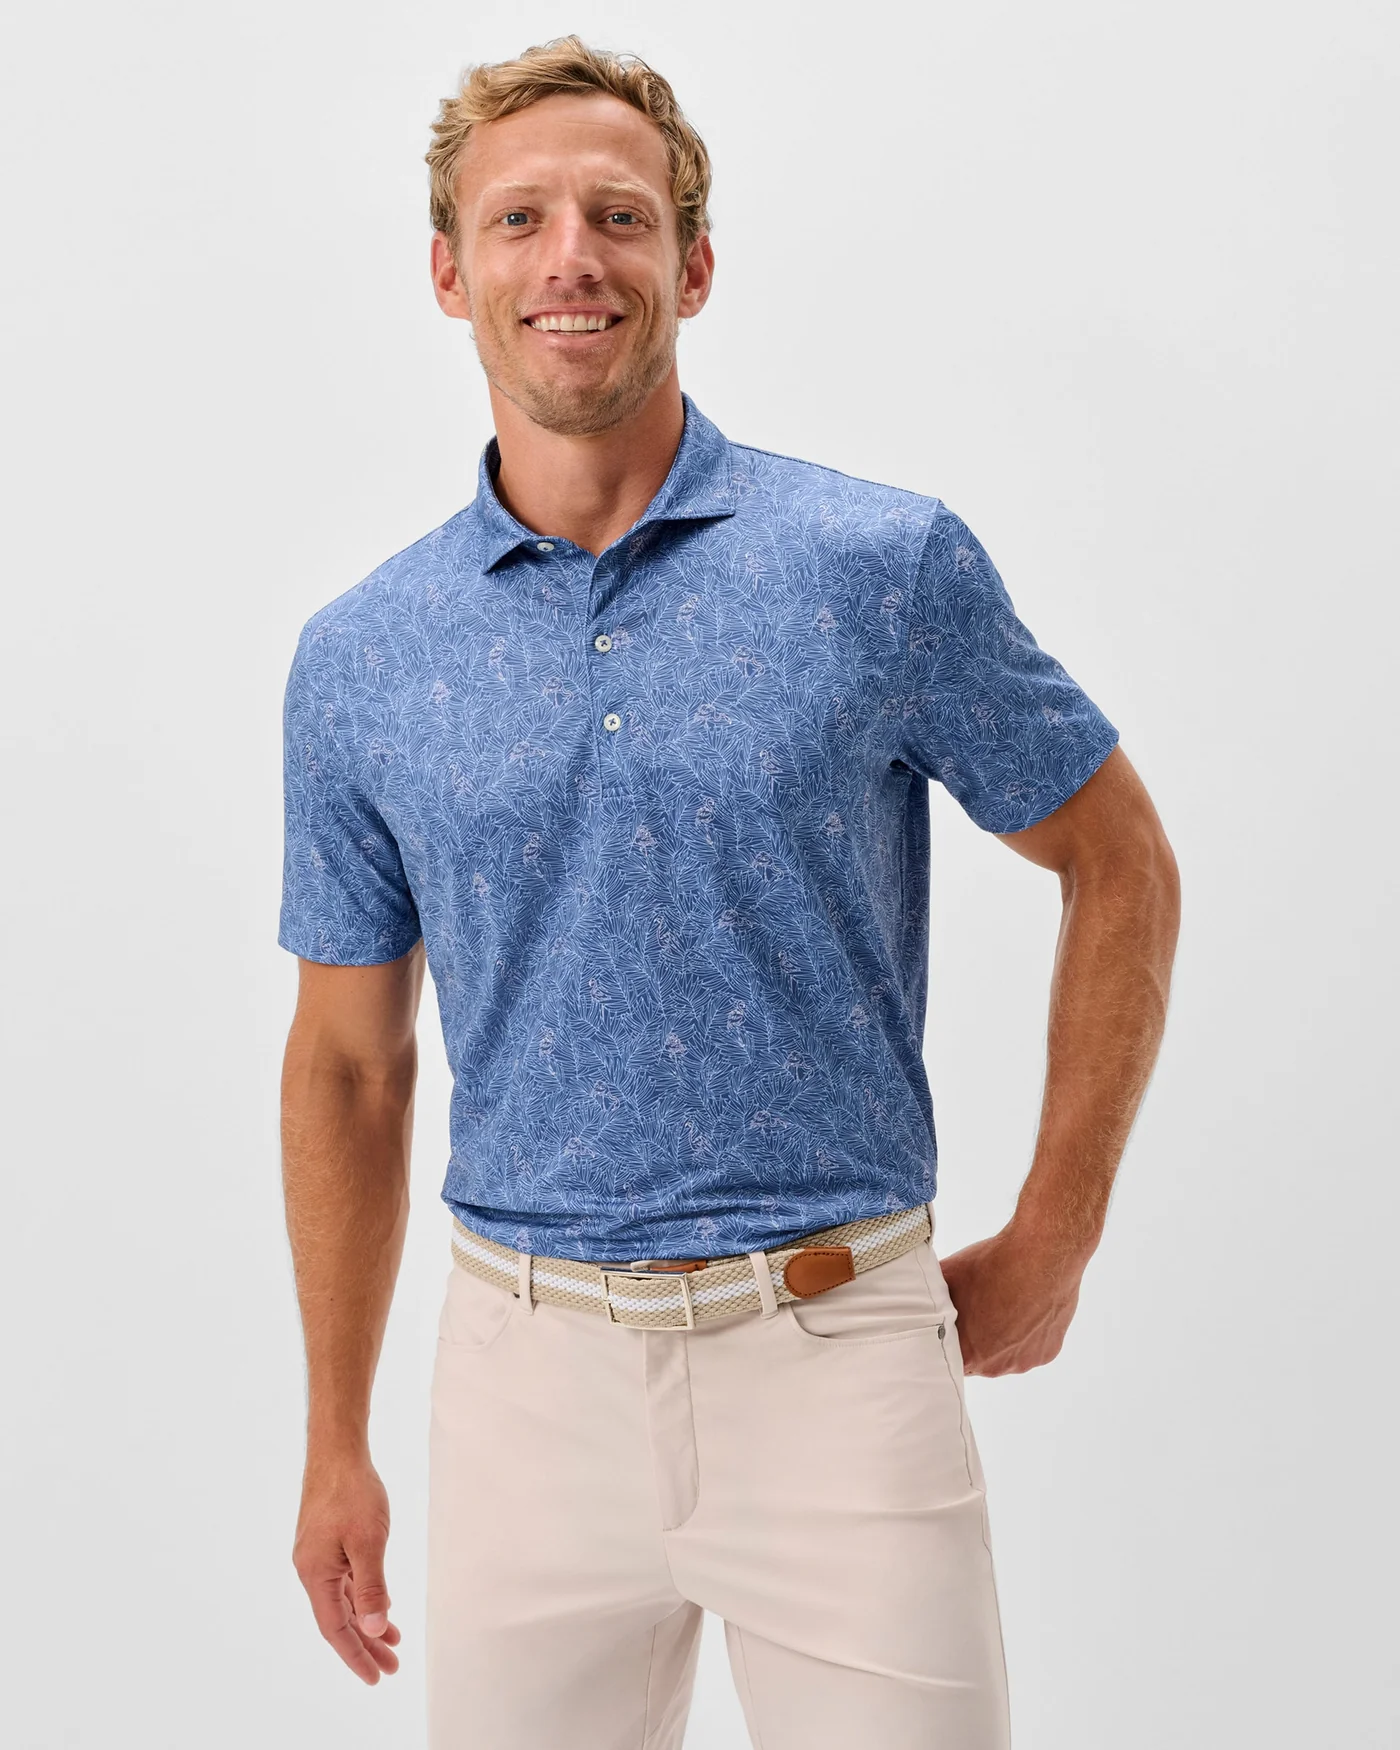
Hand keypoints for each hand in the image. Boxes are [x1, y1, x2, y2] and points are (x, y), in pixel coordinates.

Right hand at [292, 1451, 401, 1683]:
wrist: (338, 1451)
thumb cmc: (352, 1492)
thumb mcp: (368, 1542)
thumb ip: (371, 1587)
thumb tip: (374, 1627)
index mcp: (315, 1574)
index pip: (335, 1628)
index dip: (356, 1655)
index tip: (376, 1676)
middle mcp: (311, 1569)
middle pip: (339, 1619)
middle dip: (366, 1644)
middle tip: (391, 1667)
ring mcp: (318, 1555)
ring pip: (343, 1600)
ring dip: (367, 1621)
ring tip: (392, 1642)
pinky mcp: (326, 1542)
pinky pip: (345, 1581)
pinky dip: (363, 1596)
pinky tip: (381, 1604)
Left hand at [938, 1226, 1084, 1376]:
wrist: (1041, 1254)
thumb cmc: (993, 1264)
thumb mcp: (948, 1275)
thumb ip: (931, 1296)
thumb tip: (917, 1295)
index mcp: (967, 1353)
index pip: (948, 1359)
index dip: (947, 1342)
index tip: (949, 1327)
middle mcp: (995, 1366)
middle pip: (977, 1360)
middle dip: (974, 1339)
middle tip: (976, 1311)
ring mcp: (1024, 1361)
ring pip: (1005, 1355)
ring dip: (1001, 1338)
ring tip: (1001, 1306)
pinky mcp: (1047, 1352)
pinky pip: (1030, 1348)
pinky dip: (1026, 1334)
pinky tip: (1023, 1308)